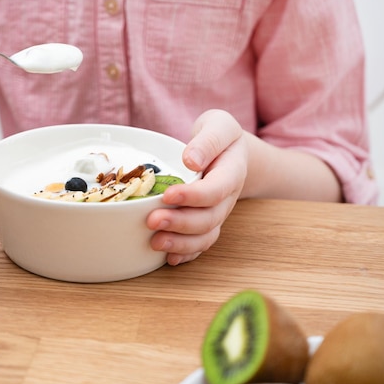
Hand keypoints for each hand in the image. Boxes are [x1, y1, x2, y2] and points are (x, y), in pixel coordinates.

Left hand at [147, 109, 246, 264]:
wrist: (228, 151)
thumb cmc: (219, 136)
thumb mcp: (218, 125)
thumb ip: (208, 140)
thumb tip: (191, 160)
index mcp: (232, 172)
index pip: (216, 189)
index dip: (193, 196)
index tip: (167, 195)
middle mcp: (227, 198)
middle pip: (209, 218)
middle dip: (181, 223)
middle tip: (152, 221)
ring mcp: (217, 213)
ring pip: (205, 236)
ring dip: (181, 243)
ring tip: (155, 243)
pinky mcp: (206, 223)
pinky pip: (200, 244)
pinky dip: (185, 254)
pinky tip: (167, 258)